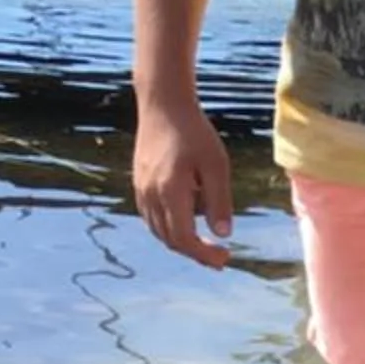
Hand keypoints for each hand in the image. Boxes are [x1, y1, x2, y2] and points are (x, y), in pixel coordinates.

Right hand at [133, 98, 232, 268]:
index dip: (204, 254)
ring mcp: (141, 189)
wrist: (163, 106)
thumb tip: (224, 234)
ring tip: (207, 242)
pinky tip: (187, 222)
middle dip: (196, 252)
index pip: (184, 238)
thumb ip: (219, 201)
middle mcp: (151, 195)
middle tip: (221, 256)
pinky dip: (169, 228)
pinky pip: (151, 217)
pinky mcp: (139, 184)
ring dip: (182, 242)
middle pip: (170, 240)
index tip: (226, 257)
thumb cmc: (195, 133)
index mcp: (170, 191)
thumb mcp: (216, 165)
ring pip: (159, 231)